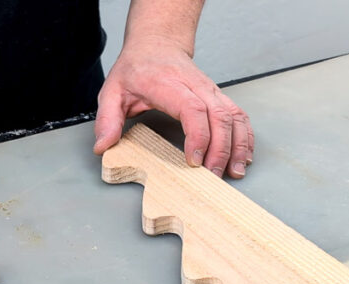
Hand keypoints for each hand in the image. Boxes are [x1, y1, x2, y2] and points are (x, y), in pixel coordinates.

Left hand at [93, 37, 253, 177]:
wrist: (156, 44)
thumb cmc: (136, 69)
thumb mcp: (112, 91)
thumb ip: (106, 119)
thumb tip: (102, 146)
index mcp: (168, 84)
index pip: (192, 109)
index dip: (198, 135)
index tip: (194, 160)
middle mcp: (195, 86)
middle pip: (219, 115)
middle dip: (220, 149)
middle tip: (212, 175)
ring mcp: (211, 91)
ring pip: (234, 116)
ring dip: (238, 145)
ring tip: (234, 172)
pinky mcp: (219, 97)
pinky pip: (239, 115)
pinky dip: (245, 137)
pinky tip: (244, 156)